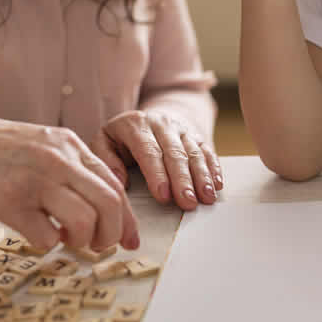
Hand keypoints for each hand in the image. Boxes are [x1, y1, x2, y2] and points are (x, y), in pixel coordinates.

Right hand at [0, 103, 138, 251]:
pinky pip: (46, 237)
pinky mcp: (7, 202)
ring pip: (84, 221)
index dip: (127, 219)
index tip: (130, 241)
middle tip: (98, 246)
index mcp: (70, 145)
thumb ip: (74, 170)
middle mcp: (57, 160)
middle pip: (109, 203)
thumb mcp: (43, 146)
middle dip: (112, 234)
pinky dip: (48, 245)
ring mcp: (33, 180)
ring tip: (66, 241)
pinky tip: (37, 235)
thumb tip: (106, 210)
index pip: (115, 185)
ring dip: (82, 242)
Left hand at [90, 110, 222, 210]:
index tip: (163, 196)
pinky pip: (207, 152)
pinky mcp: (196, 136)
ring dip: (201, 177)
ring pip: (193, 153)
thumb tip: (120, 181)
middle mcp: (160, 123)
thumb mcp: (104, 142)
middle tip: (187, 202)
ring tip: (206, 198)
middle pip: (174, 153)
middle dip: (182, 180)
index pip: (148, 150)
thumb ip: (106, 159)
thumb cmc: (121, 139)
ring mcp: (181, 129)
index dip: (157, 174)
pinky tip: (216, 185)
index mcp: (135, 124)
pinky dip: (213, 168)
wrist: (148, 118)